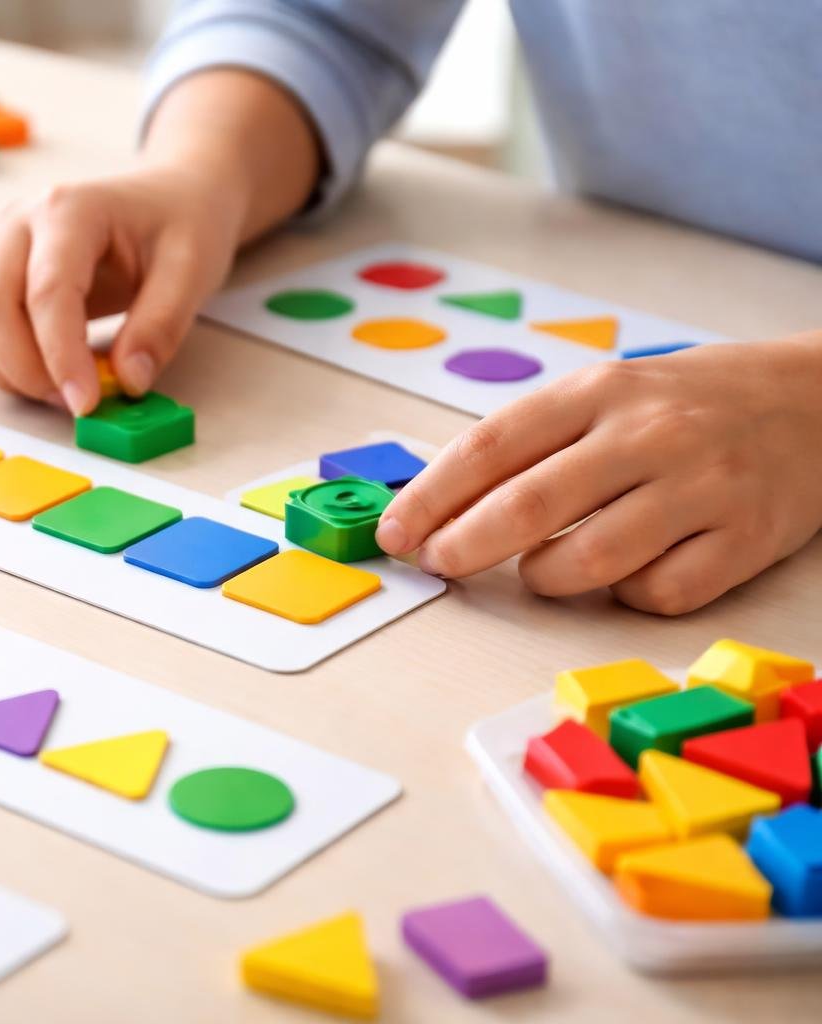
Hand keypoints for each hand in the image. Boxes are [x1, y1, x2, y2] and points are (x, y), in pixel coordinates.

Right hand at [0, 162, 243, 414]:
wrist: (166, 198)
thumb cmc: (178, 225)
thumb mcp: (192, 270)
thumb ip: (161, 325)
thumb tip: (127, 381)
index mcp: (70, 209)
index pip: (48, 291)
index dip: (61, 356)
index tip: (85, 404)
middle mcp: (19, 222)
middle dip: (26, 370)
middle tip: (77, 401)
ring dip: (3, 370)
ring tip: (60, 387)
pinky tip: (37, 372)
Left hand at [376, 334, 821, 613]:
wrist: (816, 400)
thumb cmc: (684, 404)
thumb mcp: (605, 395)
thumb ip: (530, 443)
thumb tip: (435, 507)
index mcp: (599, 390)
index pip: (491, 446)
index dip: (430, 497)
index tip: (393, 533)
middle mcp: (650, 434)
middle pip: (530, 506)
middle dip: (465, 545)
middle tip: (436, 565)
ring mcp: (702, 488)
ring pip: (591, 560)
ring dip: (544, 578)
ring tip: (539, 569)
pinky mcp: (747, 540)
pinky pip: (659, 593)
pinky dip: (625, 594)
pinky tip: (624, 573)